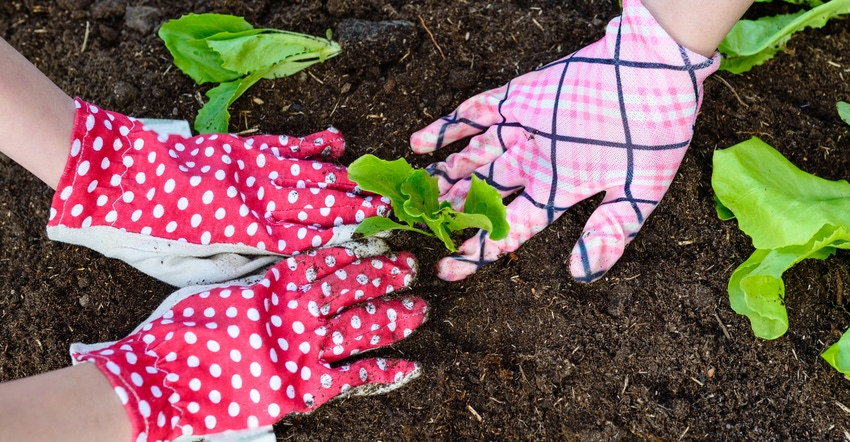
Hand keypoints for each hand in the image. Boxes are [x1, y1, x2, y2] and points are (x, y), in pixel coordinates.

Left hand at [47, 99, 388, 285]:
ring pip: (307, 174)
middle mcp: (257, 200)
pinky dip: (311, 145)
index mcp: (245, 235)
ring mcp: (251, 169)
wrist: (114, 177)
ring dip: (342, 180)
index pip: (304, 238)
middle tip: (386, 211)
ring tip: (371, 185)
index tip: (367, 242)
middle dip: (353, 210)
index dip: (339, 240)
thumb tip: (266, 271)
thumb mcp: (183, 268)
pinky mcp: (239, 146)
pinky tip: (336, 143)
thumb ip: (229, 269)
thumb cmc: (144, 232)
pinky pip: (284, 145)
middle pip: (316, 205)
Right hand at [70, 240, 426, 441]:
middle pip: (356, 284)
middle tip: (411, 267)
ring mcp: (308, 346)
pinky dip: (386, 370)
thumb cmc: (179, 328)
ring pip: (365, 323)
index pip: (332, 258)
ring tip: (419, 307)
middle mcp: (301, 307)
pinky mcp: (308, 385)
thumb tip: (284, 268)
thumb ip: (256, 276)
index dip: (361, 250)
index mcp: (279, 279)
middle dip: (387, 274)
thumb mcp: (217, 285)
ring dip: (395, 314)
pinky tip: (411, 365)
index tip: (383, 241)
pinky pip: (358, 375)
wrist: (159, 376)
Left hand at [410, 0, 718, 281]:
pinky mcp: (516, 97)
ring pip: (471, 158)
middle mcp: (532, 165)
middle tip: (417, 225)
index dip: (478, 251)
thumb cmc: (656, 131)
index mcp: (557, 192)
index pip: (509, 230)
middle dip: (450, 211)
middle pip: (480, 196)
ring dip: (442, 174)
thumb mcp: (640, 192)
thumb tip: (581, 276)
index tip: (446, 269)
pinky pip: (472, 114)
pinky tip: (418, 144)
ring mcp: (521, 131)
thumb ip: (610, 232)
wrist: (656, 68)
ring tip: (411, 191)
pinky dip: (445, 128)